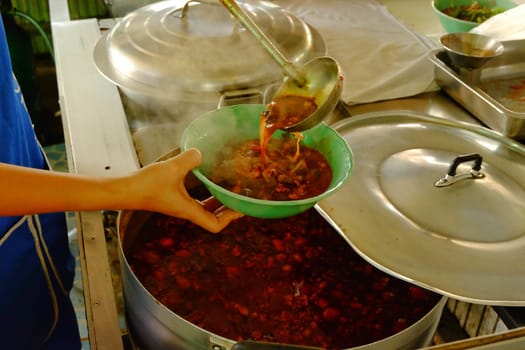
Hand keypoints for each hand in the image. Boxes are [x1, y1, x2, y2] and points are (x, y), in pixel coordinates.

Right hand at [128, 148, 242, 232]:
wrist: (124, 190)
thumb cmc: (146, 185)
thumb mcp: (171, 169)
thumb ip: (189, 159)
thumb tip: (200, 153)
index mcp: (189, 210)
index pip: (215, 225)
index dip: (230, 219)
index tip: (240, 207)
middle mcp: (187, 211)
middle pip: (213, 218)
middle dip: (228, 209)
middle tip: (239, 196)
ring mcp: (180, 205)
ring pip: (205, 209)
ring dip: (218, 202)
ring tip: (228, 188)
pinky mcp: (174, 198)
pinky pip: (196, 200)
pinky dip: (206, 194)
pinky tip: (207, 180)